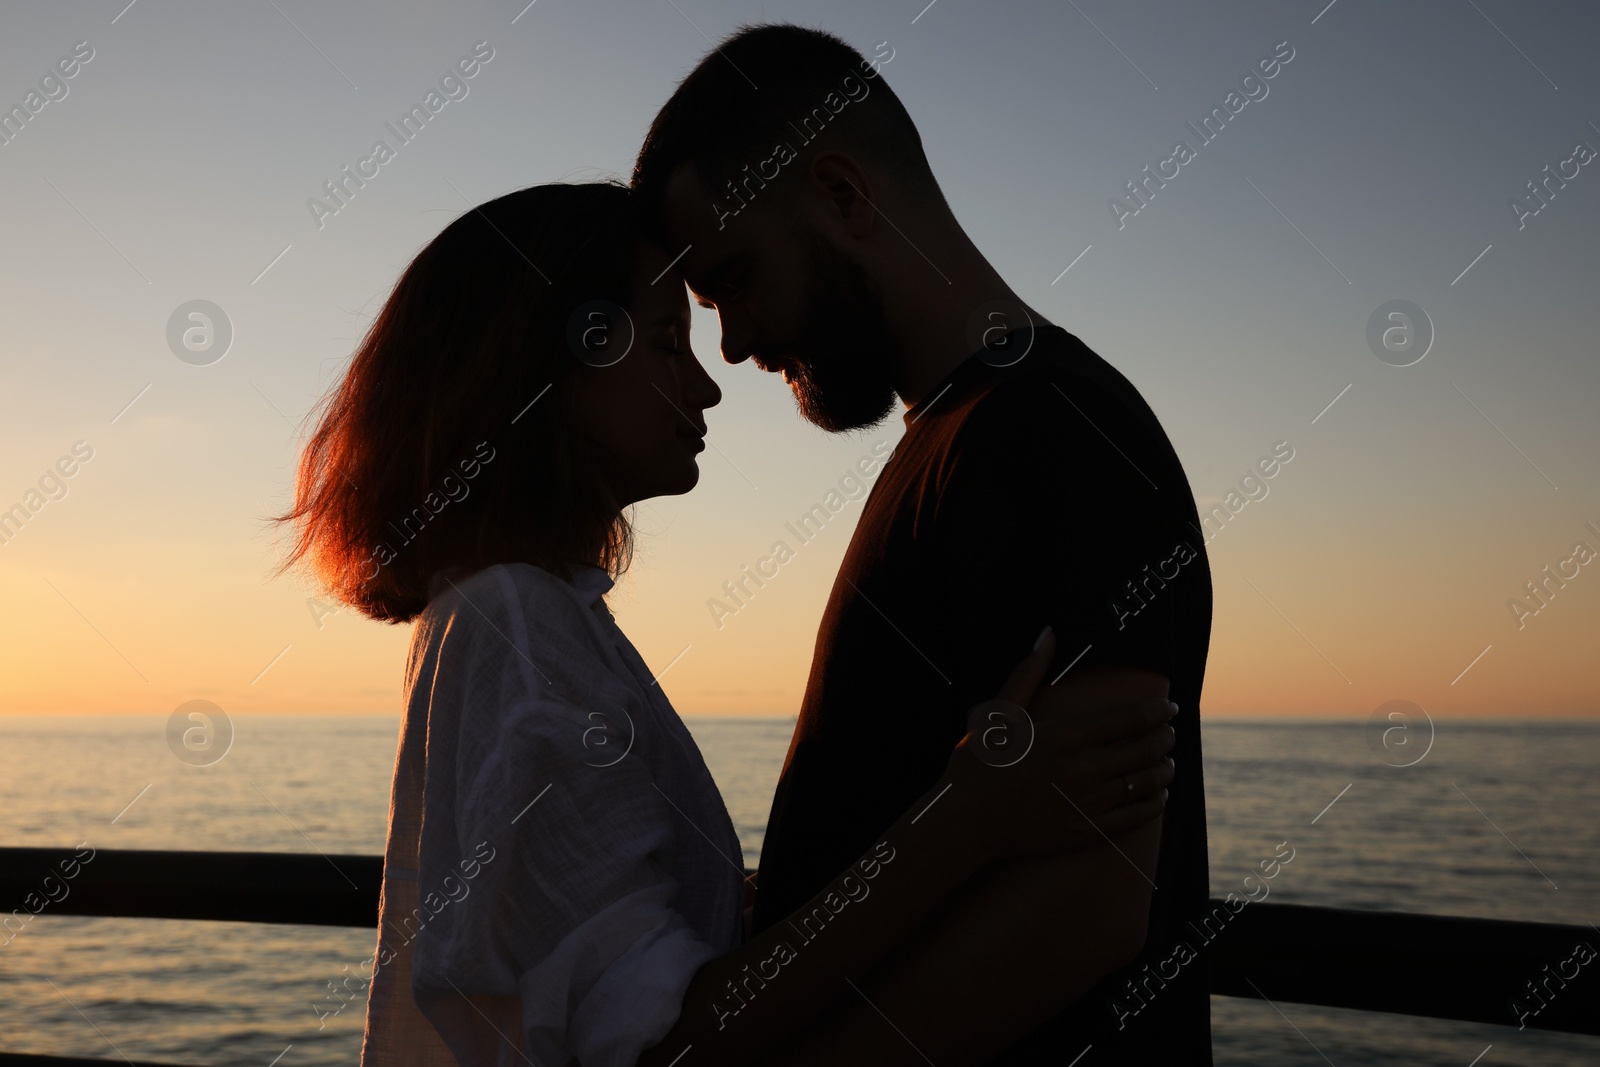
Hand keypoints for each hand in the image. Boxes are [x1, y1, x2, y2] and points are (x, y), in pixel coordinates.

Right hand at [943, 628, 1175, 863]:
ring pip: (1146, 783)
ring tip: (1168, 763)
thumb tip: (1048, 633)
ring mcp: (1087, 802)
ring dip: (1165, 770)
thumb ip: (1029, 671)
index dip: (1158, 711)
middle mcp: (1083, 768)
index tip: (1168, 708)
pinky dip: (1154, 804)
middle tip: (1170, 732)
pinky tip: (1157, 796)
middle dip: (1166, 737)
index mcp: (1066, 735)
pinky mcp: (1086, 831)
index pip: (1132, 718)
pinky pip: (1135, 817)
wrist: (965, 822)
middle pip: (1146, 749)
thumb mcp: (1000, 712)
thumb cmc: (979, 763)